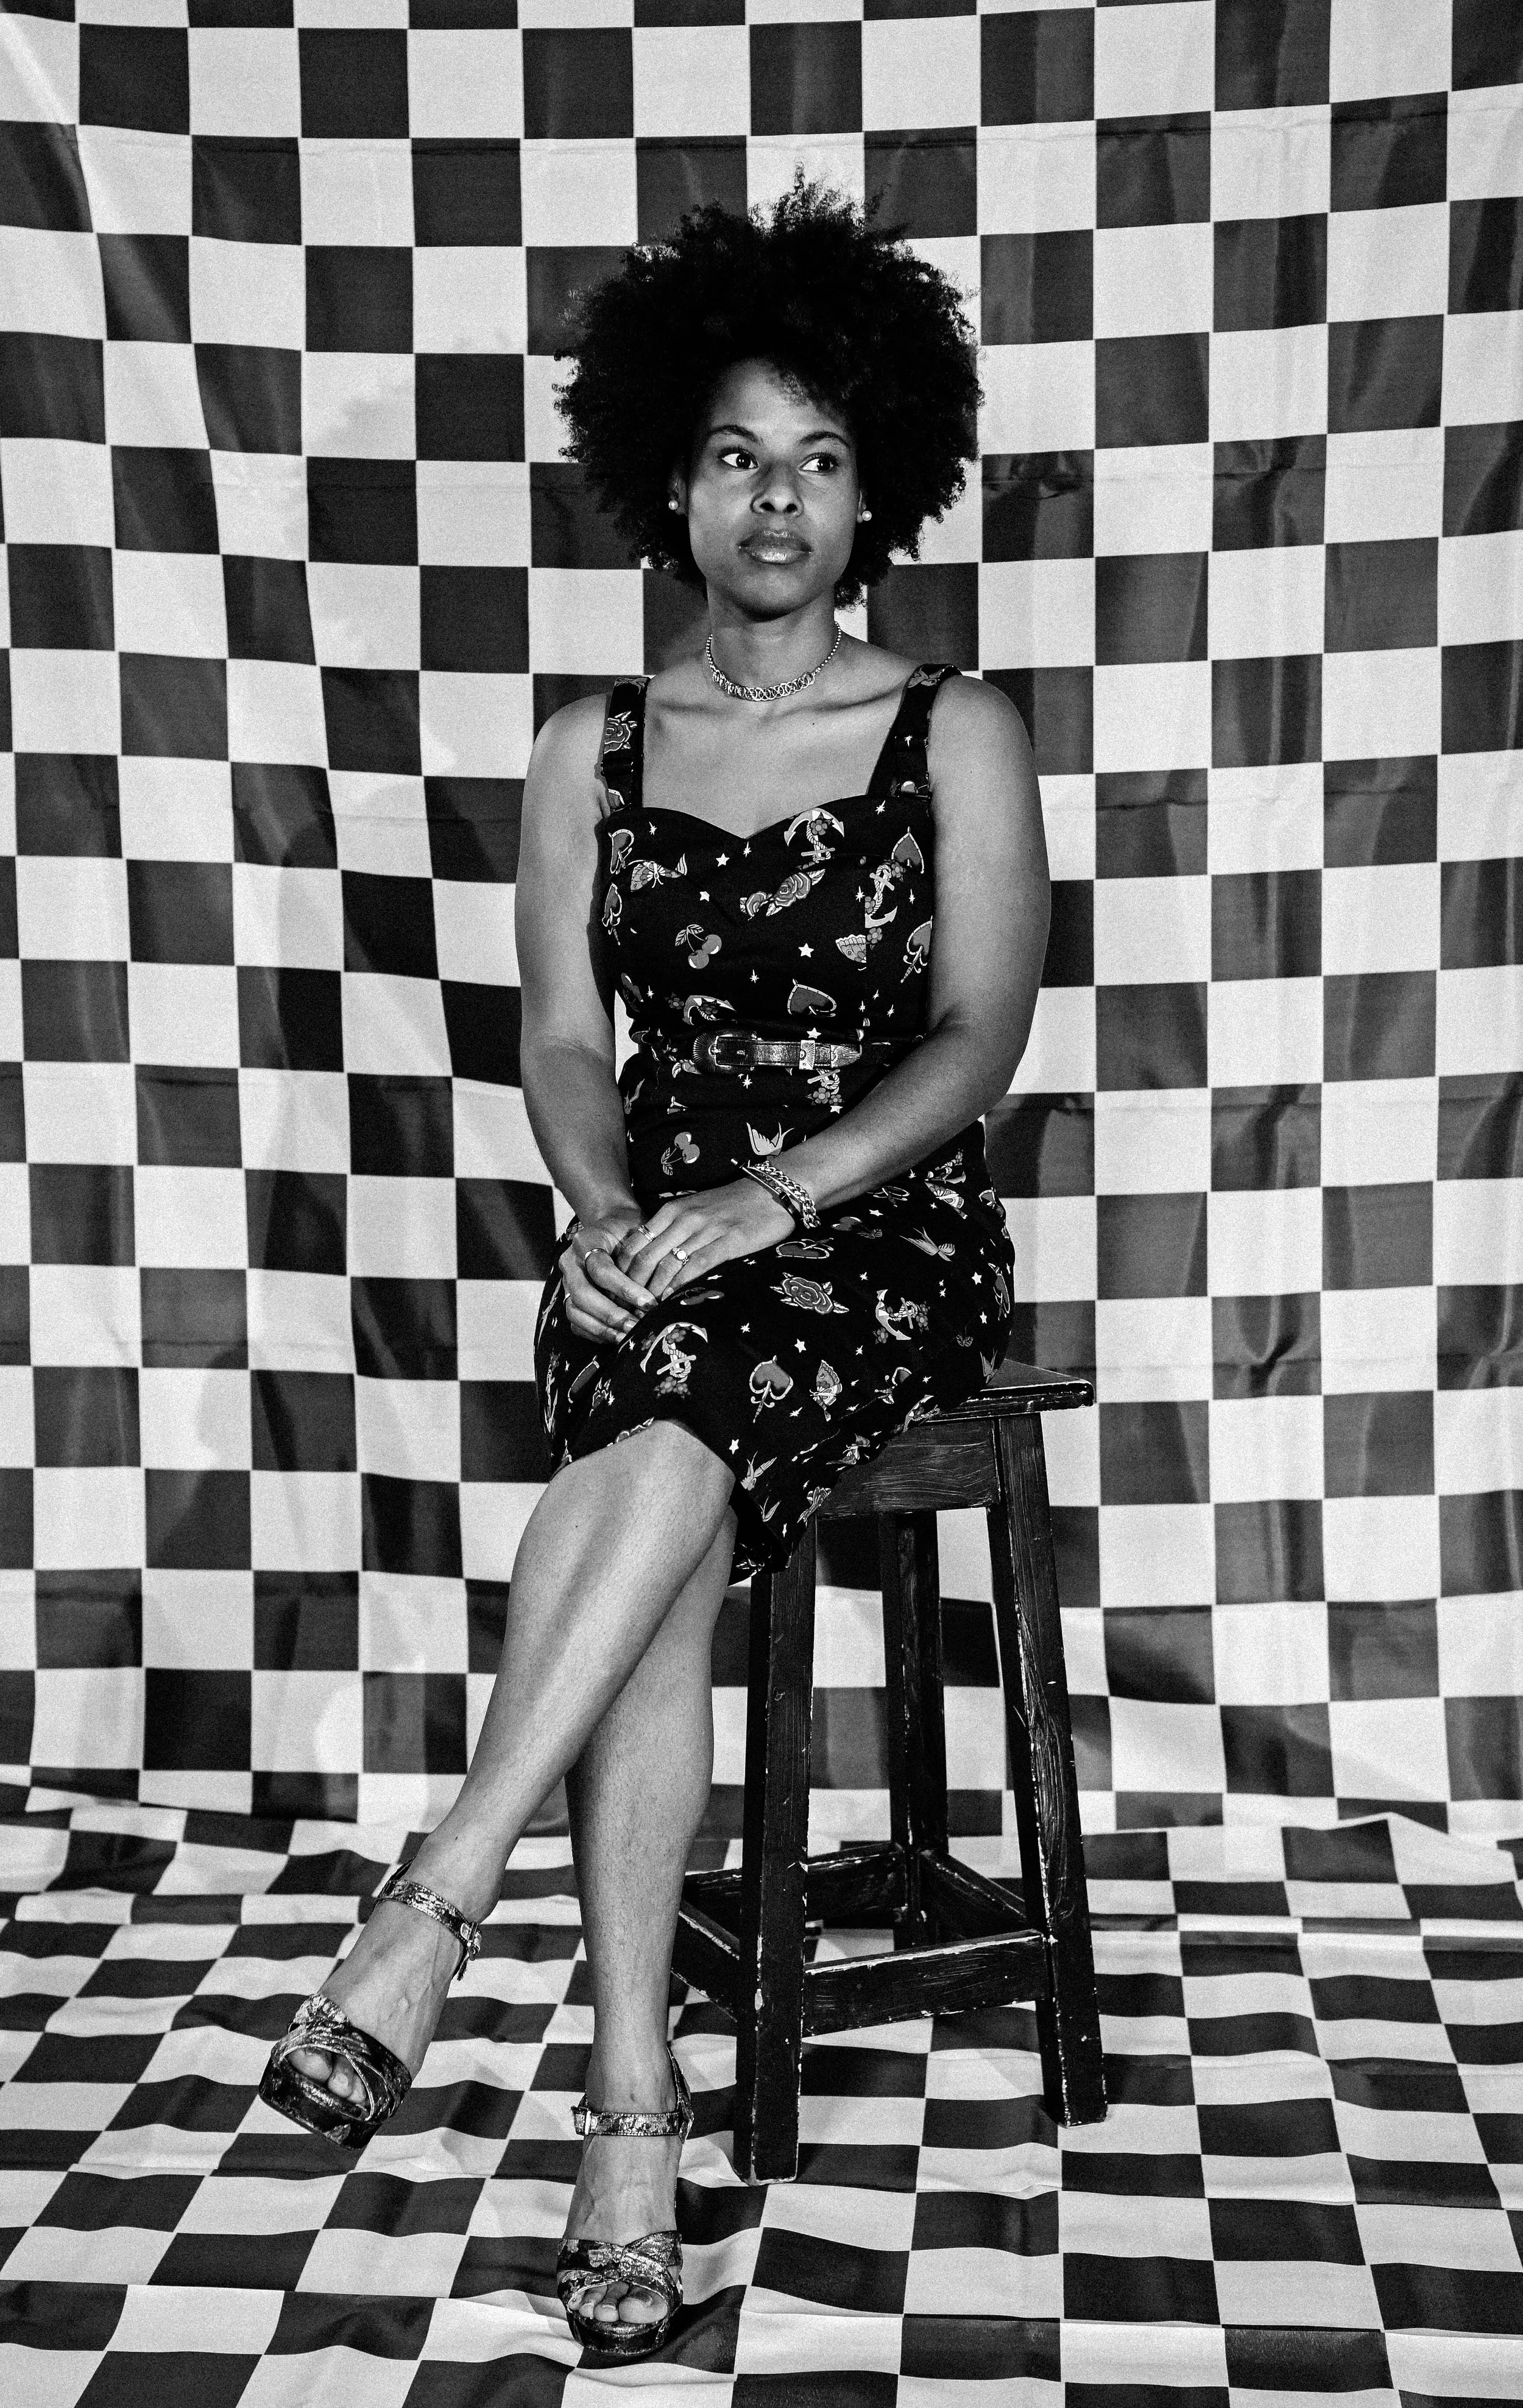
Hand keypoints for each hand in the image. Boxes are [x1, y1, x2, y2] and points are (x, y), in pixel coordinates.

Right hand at [560, 1205, 657, 1343]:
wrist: (612, 1225)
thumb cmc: (630, 1231)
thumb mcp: (637, 1232)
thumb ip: (643, 1256)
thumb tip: (658, 1295)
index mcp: (586, 1242)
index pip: (601, 1270)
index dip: (624, 1289)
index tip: (649, 1302)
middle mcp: (570, 1263)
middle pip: (582, 1295)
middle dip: (611, 1314)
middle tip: (637, 1326)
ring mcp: (567, 1282)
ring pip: (575, 1311)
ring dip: (603, 1328)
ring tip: (629, 1336)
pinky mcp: (569, 1298)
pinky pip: (576, 1323)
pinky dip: (596, 1334)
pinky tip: (619, 1338)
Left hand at [612, 1177, 795, 1300]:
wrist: (770, 1193)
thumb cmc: (731, 1205)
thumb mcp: (693, 1209)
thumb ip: (671, 1229)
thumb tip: (649, 1258)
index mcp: (671, 1211)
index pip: (634, 1244)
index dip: (621, 1271)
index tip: (620, 1293)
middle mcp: (683, 1219)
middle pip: (645, 1258)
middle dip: (632, 1288)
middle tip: (629, 1309)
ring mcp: (705, 1230)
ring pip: (666, 1265)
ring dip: (654, 1293)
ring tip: (648, 1313)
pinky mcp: (728, 1241)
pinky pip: (696, 1267)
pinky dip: (680, 1287)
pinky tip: (673, 1303)